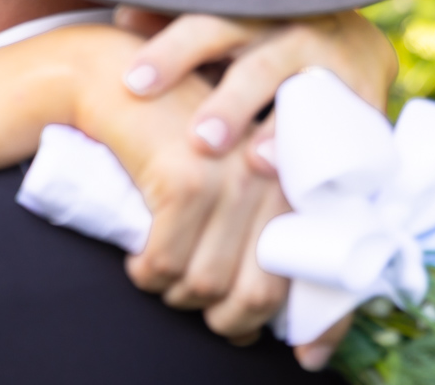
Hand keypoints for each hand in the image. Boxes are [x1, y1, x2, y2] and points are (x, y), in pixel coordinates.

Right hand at [111, 10, 391, 368]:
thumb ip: (264, 241)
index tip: (292, 355)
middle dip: (221, 319)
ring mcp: (232, 179)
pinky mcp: (186, 179)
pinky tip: (137, 260)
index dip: (310, 328)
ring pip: (204, 283)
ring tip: (159, 275)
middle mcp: (273, 182)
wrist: (119, 79)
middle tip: (191, 305)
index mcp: (294, 184)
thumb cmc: (176, 139)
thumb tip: (307, 352)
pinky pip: (164, 260)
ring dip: (173, 293)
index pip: (315, 277)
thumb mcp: (231, 181)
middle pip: (256, 295)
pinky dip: (146, 272)